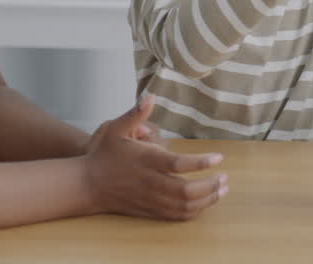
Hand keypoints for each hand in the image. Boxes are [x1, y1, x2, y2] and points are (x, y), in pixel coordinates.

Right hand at [83, 97, 227, 220]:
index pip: (178, 164)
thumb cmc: (104, 154)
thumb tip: (151, 96)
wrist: (87, 184)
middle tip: (224, 177)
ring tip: (222, 189)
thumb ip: (135, 114)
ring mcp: (150, 199)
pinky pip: (176, 216)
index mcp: (146, 161)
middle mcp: (150, 183)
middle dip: (210, 185)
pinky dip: (195, 211)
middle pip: (186, 190)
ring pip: (184, 206)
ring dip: (207, 199)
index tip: (219, 157)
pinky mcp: (150, 210)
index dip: (201, 162)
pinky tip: (206, 202)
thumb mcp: (116, 129)